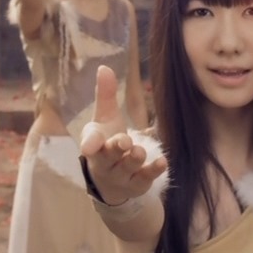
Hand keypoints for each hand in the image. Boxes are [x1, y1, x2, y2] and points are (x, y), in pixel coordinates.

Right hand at [78, 65, 164, 205]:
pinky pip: (145, 179)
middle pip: (108, 157)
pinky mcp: (137, 185)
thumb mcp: (104, 119)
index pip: (90, 144)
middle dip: (115, 149)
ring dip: (134, 159)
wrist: (111, 182)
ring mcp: (121, 176)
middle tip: (124, 141)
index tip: (89, 146)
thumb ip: (105, 95)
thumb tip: (104, 67)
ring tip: (140, 150)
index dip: (90, 144)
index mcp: (95, 146)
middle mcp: (105, 163)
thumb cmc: (107, 144)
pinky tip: (163, 162)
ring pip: (127, 168)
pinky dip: (153, 170)